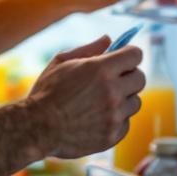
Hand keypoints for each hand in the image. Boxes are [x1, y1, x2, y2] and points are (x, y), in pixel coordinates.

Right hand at [27, 36, 145, 158]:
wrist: (36, 128)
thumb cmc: (46, 92)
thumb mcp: (61, 62)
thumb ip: (88, 49)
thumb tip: (108, 39)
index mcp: (100, 69)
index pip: (135, 55)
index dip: (129, 54)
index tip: (123, 59)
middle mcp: (112, 91)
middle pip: (140, 78)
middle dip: (128, 76)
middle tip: (113, 80)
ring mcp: (114, 115)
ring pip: (135, 102)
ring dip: (122, 99)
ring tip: (100, 101)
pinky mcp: (113, 135)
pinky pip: (126, 122)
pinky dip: (115, 119)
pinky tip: (96, 118)